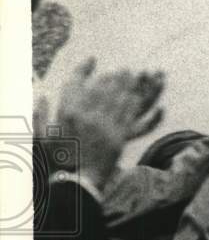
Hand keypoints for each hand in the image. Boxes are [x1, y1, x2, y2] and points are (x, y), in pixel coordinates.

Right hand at [54, 58, 164, 190]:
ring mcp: (104, 126)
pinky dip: (133, 102)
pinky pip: (128, 114)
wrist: (78, 180)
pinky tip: (137, 96)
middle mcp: (86, 116)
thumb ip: (39, 114)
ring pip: (117, 98)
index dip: (84, 68)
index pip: (76, 82)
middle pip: (102, 87)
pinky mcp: (119, 136)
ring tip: (133, 77)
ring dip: (126, 86)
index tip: (92, 60)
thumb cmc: (58, 158)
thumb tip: (42, 96)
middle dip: (113, 76)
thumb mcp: (41, 136)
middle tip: (122, 69)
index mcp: (66, 113)